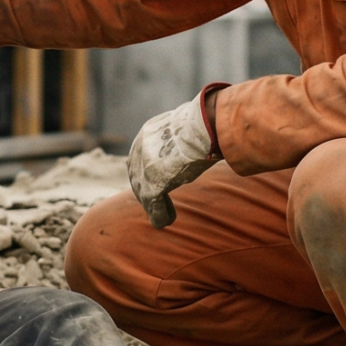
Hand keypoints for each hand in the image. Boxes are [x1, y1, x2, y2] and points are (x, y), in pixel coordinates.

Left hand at [127, 92, 218, 227]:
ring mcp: (144, 168)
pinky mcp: (152, 185)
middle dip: (148, 191)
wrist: (205, 126)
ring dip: (154, 207)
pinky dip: (159, 215)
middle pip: (139, 176)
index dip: (149, 174)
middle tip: (160, 204)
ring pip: (144, 193)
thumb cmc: (207, 123)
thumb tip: (203, 136)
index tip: (163, 183)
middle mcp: (140, 149)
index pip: (142, 158)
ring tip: (167, 218)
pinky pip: (153, 205)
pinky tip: (165, 222)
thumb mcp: (189, 128)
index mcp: (148, 133)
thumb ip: (185, 137)